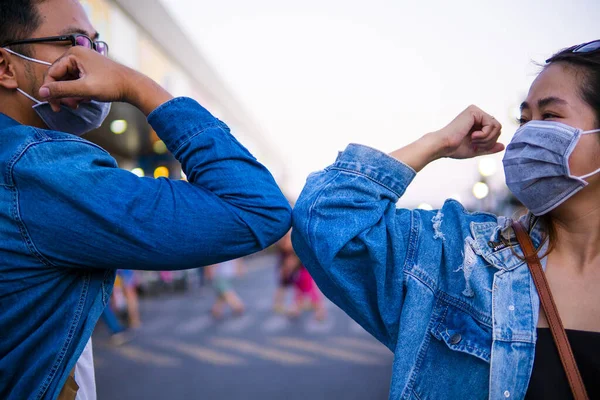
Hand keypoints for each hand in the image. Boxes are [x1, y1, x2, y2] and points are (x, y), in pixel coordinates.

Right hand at [39, 46, 171, 114]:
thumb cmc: (112, 85)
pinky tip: (86, 100)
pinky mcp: (89, 70)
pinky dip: (78, 93)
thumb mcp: (85, 89)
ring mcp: (83, 62)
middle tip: (69, 107)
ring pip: (67, 81)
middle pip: (58, 77)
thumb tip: (41, 93)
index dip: (50, 91)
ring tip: (79, 104)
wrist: (133, 87)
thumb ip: (62, 90)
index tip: (55, 106)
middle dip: (62, 94)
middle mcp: (77, 55)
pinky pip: (76, 82)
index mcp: (73, 54)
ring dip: (70, 95)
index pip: (51, 73)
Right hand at [433, 105, 503, 158]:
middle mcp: (476, 114)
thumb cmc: (455, 148)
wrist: (443, 146)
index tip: (476, 146)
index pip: (495, 130)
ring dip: (487, 138)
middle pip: (498, 127)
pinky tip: (473, 136)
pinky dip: (485, 134)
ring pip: (497, 126)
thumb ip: (489, 147)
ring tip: (474, 140)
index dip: (490, 142)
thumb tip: (503, 146)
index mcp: (476, 122)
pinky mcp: (474, 111)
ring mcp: (475, 111)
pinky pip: (491, 124)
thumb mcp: (476, 149)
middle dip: (490, 141)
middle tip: (476, 144)